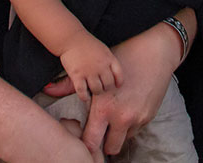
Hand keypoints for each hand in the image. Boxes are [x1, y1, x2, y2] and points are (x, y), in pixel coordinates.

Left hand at [47, 19, 180, 156]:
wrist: (155, 52)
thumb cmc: (122, 57)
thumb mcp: (95, 70)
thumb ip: (70, 85)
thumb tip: (47, 89)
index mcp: (104, 108)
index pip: (91, 141)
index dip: (86, 144)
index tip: (84, 141)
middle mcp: (121, 117)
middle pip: (110, 149)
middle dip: (103, 145)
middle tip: (100, 136)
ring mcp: (137, 119)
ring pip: (124, 140)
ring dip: (118, 133)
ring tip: (115, 118)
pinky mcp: (148, 117)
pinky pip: (135, 130)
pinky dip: (130, 125)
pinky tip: (127, 108)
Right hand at [59, 32, 122, 102]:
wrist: (71, 38)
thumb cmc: (87, 44)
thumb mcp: (103, 49)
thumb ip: (109, 61)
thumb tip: (114, 74)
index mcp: (108, 58)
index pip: (119, 75)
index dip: (118, 82)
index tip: (115, 85)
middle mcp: (100, 66)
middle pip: (108, 85)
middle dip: (105, 88)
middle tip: (101, 87)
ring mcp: (89, 71)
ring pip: (97, 90)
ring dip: (95, 92)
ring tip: (92, 90)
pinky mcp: (77, 75)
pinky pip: (82, 92)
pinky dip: (84, 97)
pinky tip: (84, 96)